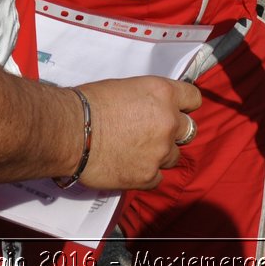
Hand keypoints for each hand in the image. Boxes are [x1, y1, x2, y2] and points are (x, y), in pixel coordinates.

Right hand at [75, 77, 200, 190]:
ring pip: (173, 156)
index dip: (185, 105)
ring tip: (136, 152)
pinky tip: (130, 167)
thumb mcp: (126, 88)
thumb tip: (151, 109)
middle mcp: (169, 121)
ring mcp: (160, 151)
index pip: (193, 98)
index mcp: (163, 93)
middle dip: (175, 132)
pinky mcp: (148, 176)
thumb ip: (148, 100)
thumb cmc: (90, 104)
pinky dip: (146, 174)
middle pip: (189, 130)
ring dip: (160, 154)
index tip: (177, 110)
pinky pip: (157, 178)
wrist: (70, 132)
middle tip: (155, 134)